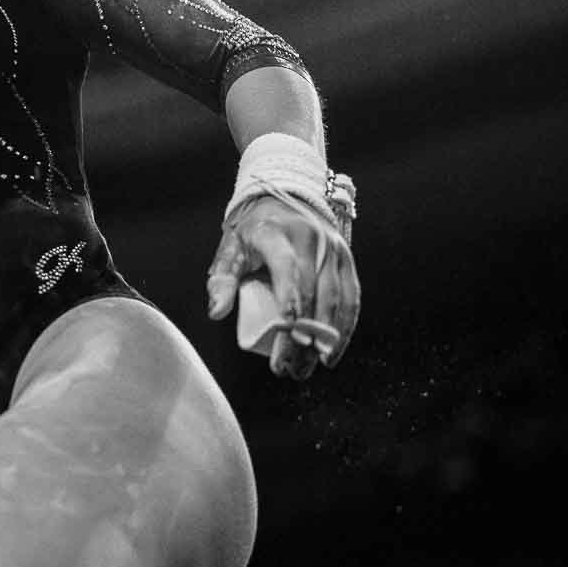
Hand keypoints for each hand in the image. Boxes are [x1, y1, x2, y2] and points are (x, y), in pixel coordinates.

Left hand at [206, 195, 359, 378]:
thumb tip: (217, 313)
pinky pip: (351, 298)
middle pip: (314, 296)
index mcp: (278, 236)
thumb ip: (222, 280)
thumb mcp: (231, 249)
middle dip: (303, 338)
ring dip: (324, 340)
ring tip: (307, 368)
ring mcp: (333, 250)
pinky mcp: (347, 259)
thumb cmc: (252, 232)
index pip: (289, 275)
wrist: (285, 197)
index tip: (284, 341)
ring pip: (336, 301)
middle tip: (289, 369)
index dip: (289, 309)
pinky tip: (332, 353)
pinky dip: (345, 329)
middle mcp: (312, 241)